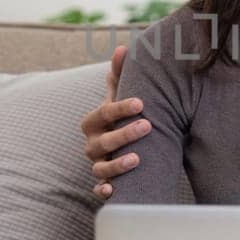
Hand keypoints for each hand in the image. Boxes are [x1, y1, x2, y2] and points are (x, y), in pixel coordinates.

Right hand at [79, 45, 151, 199]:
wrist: (117, 142)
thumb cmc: (119, 116)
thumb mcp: (119, 95)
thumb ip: (120, 73)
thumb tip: (123, 47)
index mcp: (93, 121)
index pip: (104, 112)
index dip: (121, 107)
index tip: (142, 103)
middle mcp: (92, 144)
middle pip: (102, 141)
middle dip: (123, 134)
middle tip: (148, 125)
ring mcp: (96, 164)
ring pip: (100, 167)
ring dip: (116, 164)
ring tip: (137, 159)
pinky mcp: (103, 182)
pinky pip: (99, 190)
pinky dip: (103, 191)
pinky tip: (114, 190)